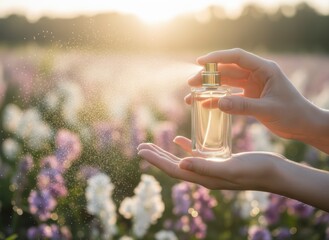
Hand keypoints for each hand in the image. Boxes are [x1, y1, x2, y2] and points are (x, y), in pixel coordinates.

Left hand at [137, 136, 328, 210]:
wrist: (275, 172)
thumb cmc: (256, 170)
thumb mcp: (231, 168)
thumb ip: (206, 167)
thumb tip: (181, 165)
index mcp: (205, 178)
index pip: (174, 170)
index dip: (156, 161)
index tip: (141, 151)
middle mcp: (204, 175)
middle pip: (174, 166)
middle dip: (157, 157)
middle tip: (140, 147)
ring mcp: (211, 169)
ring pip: (182, 160)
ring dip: (167, 152)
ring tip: (153, 145)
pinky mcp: (218, 161)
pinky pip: (197, 155)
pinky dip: (185, 147)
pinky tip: (179, 140)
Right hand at [185, 48, 328, 152]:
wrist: (303, 126)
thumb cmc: (292, 114)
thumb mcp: (267, 110)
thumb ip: (243, 106)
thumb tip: (218, 103)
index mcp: (265, 69)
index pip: (237, 57)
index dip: (217, 57)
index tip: (200, 62)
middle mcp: (257, 74)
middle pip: (227, 70)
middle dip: (208, 76)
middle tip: (191, 83)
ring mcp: (252, 85)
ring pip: (226, 83)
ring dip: (210, 88)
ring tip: (192, 95)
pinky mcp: (250, 97)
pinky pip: (230, 96)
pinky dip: (218, 100)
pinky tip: (205, 105)